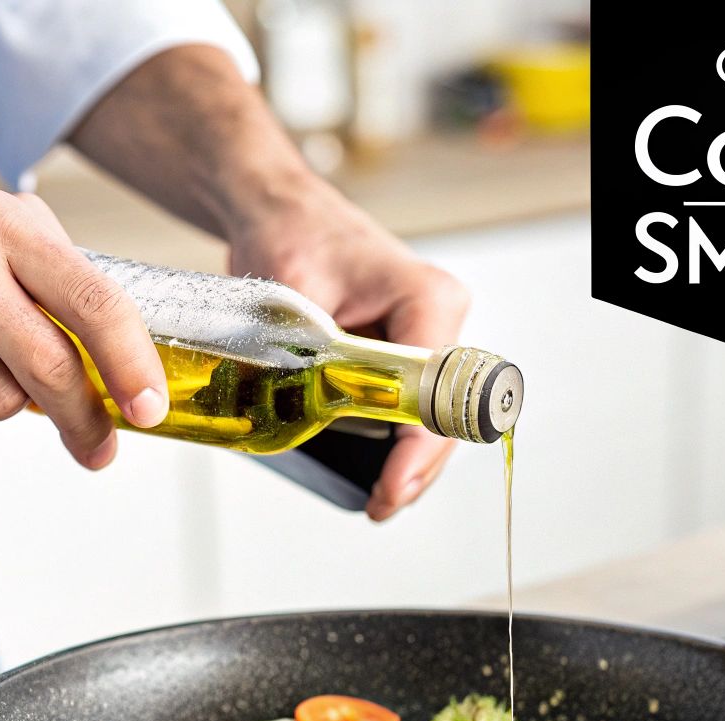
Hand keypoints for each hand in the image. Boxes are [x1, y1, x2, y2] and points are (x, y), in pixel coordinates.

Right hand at [0, 174, 167, 468]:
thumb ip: (58, 275)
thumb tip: (126, 359)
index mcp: (4, 225)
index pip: (94, 302)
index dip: (132, 365)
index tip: (150, 409)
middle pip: (51, 370)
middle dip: (85, 420)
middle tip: (99, 446)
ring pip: (1, 403)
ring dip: (3, 400)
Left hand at [225, 182, 471, 520]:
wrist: (278, 212)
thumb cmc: (288, 234)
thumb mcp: (289, 298)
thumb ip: (308, 357)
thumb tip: (306, 421)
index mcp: (427, 299)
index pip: (437, 392)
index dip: (416, 449)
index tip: (389, 488)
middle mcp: (439, 317)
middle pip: (445, 413)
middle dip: (415, 467)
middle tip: (379, 505)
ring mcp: (425, 334)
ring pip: (432, 414)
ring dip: (408, 458)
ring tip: (377, 499)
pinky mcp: (404, 348)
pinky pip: (409, 403)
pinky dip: (393, 438)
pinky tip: (375, 471)